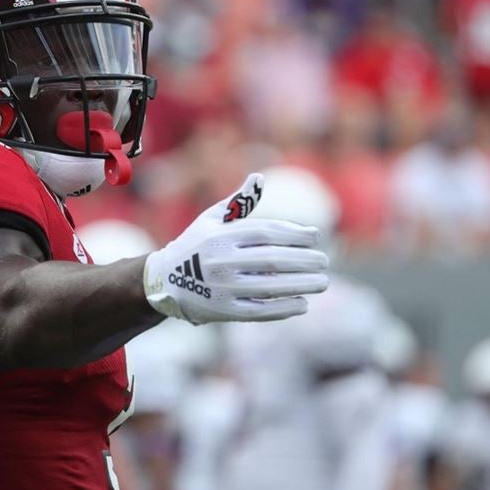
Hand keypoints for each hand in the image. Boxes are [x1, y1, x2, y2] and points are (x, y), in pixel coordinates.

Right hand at [143, 173, 328, 323]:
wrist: (164, 281)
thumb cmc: (196, 245)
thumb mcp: (211, 219)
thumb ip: (238, 202)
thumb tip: (259, 178)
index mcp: (221, 236)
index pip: (267, 233)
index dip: (295, 234)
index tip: (316, 237)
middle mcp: (221, 261)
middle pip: (273, 260)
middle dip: (304, 260)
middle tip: (325, 261)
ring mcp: (222, 288)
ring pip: (270, 286)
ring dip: (301, 285)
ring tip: (322, 282)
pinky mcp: (223, 311)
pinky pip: (259, 311)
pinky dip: (283, 308)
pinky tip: (303, 304)